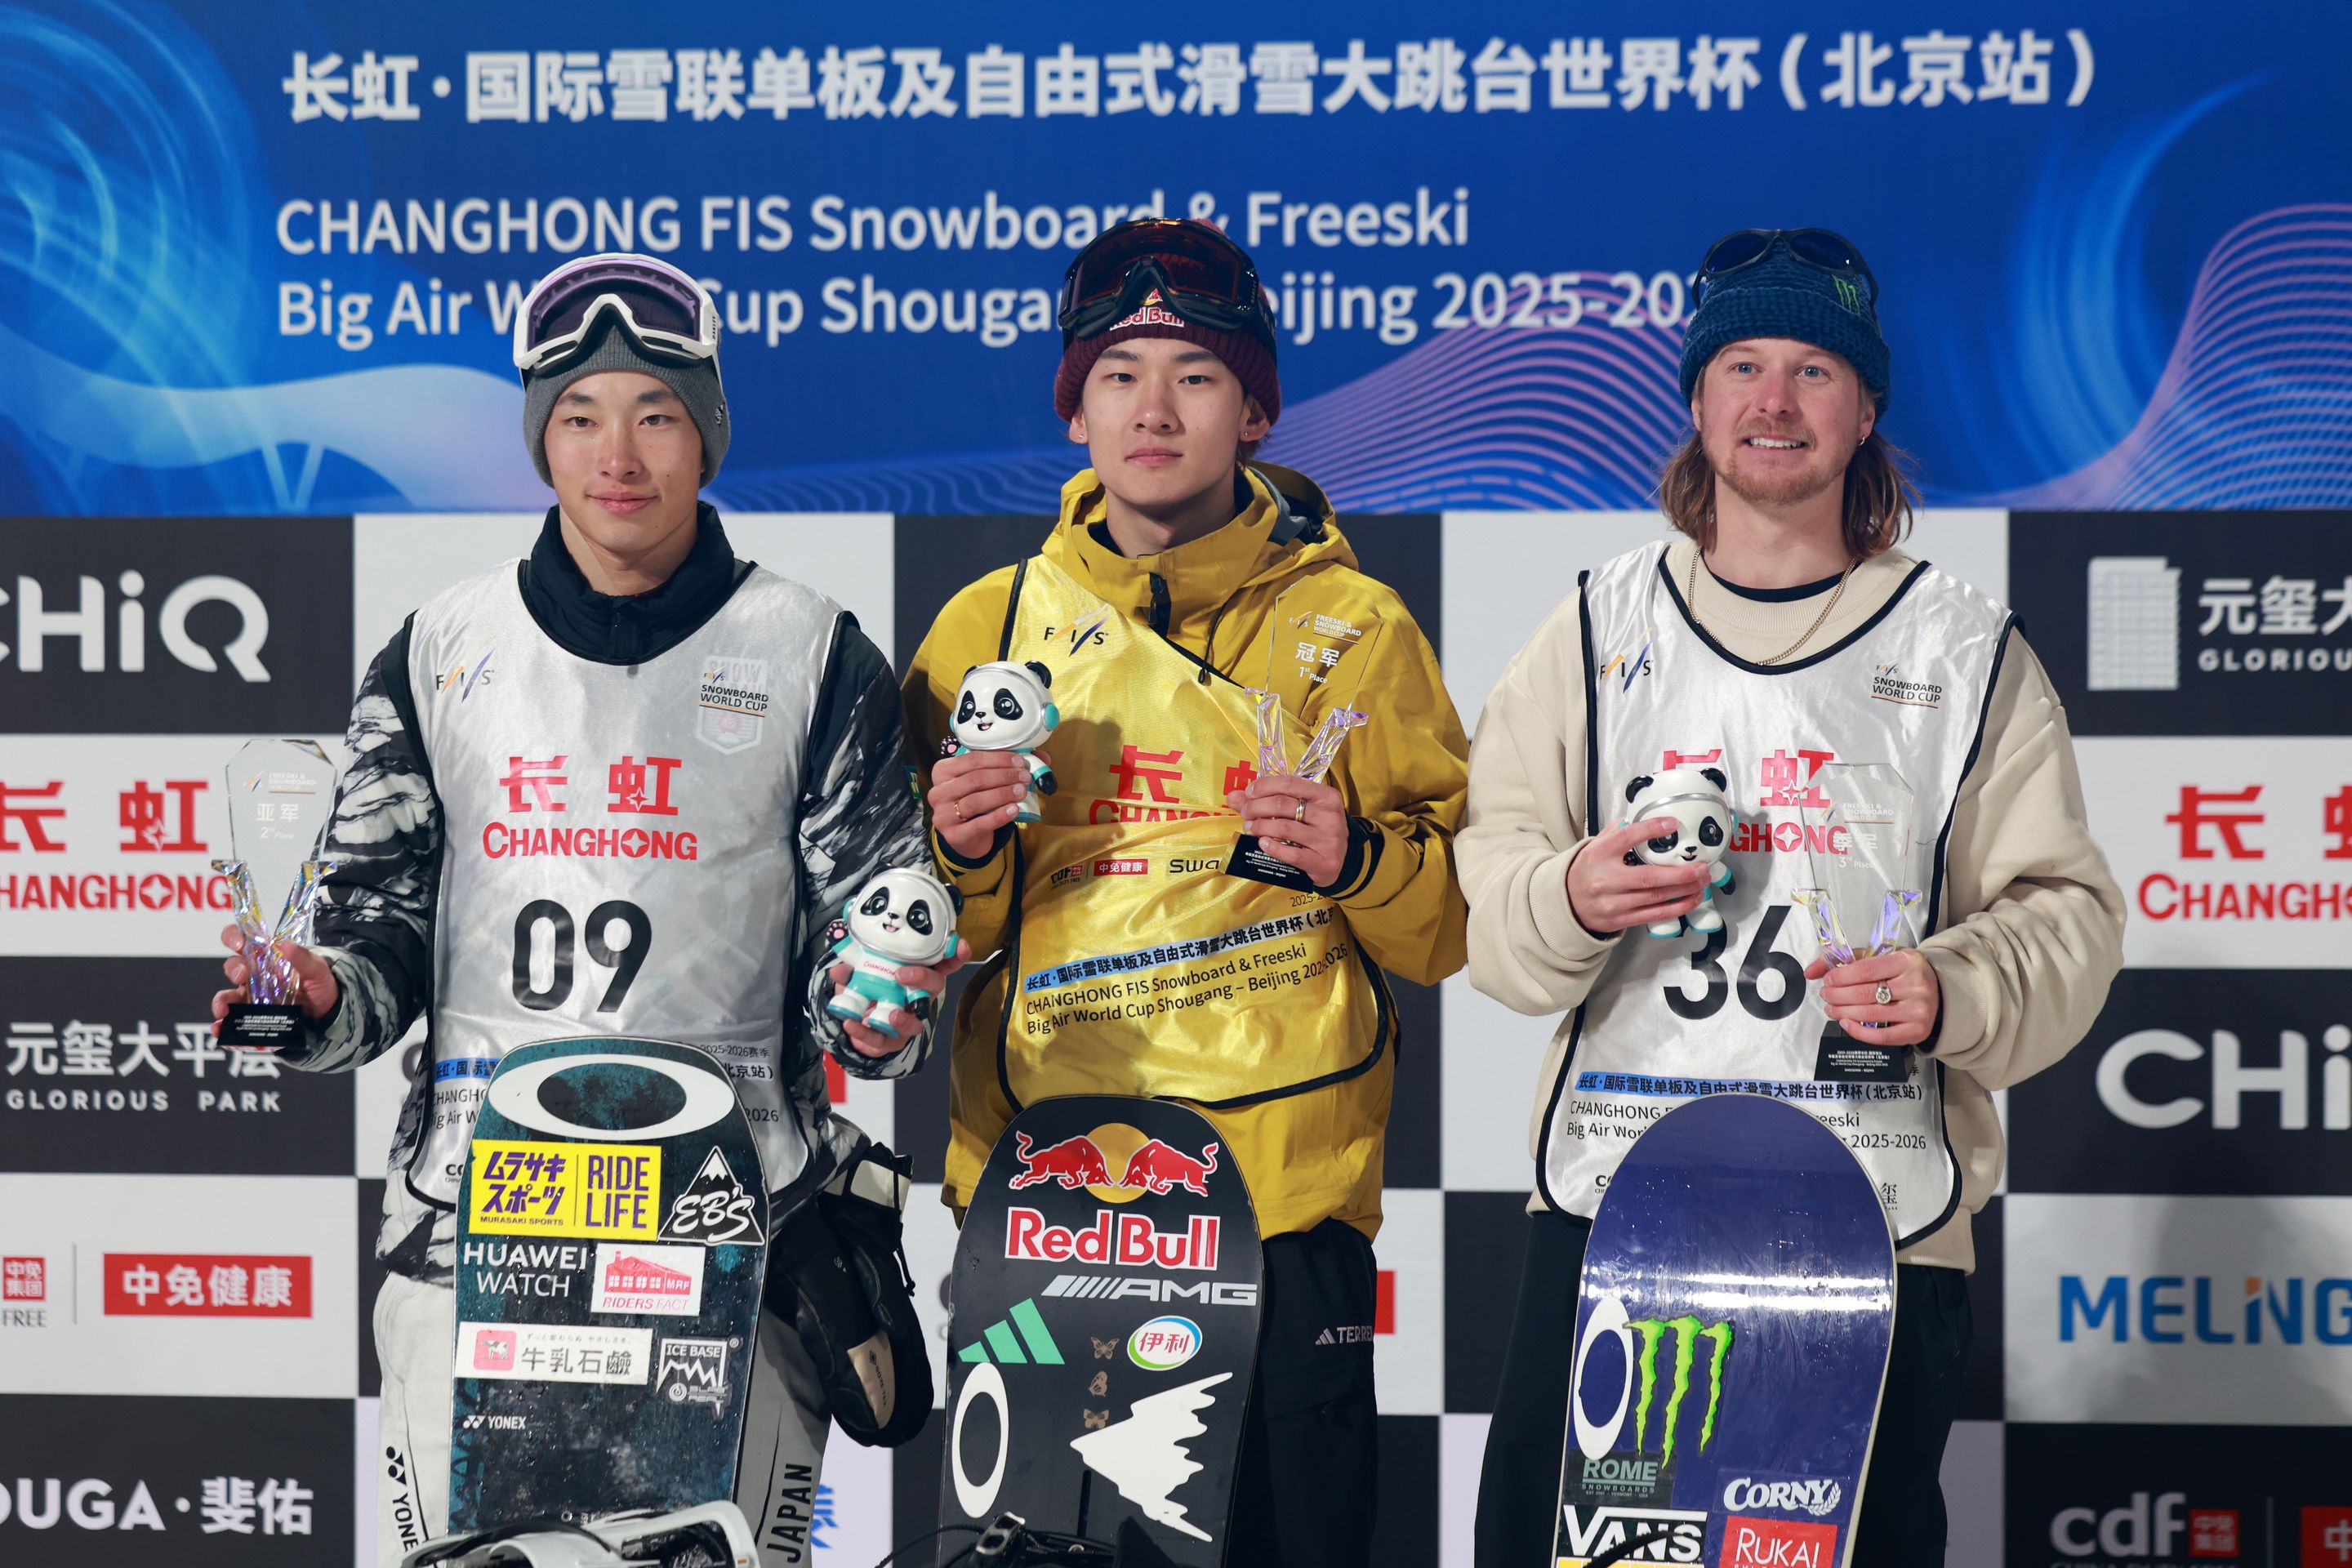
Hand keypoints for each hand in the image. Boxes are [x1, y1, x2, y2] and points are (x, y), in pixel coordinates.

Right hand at [210, 922, 339, 1039]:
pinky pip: (232, 1023)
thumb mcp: (317, 969)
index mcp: (266, 958)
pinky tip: (223, 1032)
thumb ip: (303, 958)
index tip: (239, 943)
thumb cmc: (319, 985)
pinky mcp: (251, 1018)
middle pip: (233, 967)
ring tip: (222, 1010)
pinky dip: (224, 1028)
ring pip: (227, 997)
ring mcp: (251, 998)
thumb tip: (286, 944)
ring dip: (221, 1001)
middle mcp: (254, 976)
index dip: (234, 937)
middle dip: (233, 969)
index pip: (243, 941)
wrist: (327, 1012)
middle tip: (242, 975)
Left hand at [829, 936, 971, 1058]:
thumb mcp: (858, 974)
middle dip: (923, 979)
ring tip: (890, 1016)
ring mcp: (907, 1021)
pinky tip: (851, 1024)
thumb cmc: (868, 990)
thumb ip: (851, 969)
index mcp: (917, 976)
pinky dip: (865, 1034)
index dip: (956, 956)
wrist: (856, 1023)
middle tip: (902, 974)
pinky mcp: (890, 1041)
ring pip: (916, 1023)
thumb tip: (839, 970)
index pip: (943, 964)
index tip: (961, 947)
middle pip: (934, 988)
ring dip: (904, 1020)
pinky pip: (882, 1041)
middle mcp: (918, 998)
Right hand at [929, 750, 1041, 860]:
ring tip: (1022, 791)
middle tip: (1025, 777)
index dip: (998, 759)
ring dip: (1002, 794)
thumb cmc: (976, 802)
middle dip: (1003, 776)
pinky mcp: (954, 835)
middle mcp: (938, 792)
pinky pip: (979, 824)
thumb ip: (1007, 766)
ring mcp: (943, 815)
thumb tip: (1042, 757)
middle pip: (974, 779)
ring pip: (975, 801)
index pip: (972, 759)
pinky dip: (999, 815)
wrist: (966, 837)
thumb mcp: (985, 782)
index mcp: (942, 771)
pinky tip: (1014, 810)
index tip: (1020, 761)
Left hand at [1224, 773, 1348, 888]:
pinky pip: (1291, 854)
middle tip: (1246, 813)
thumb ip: (1269, 800)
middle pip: (1283, 804)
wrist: (1342, 860)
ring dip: (1260, 827)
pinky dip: (1272, 847)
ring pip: (1284, 828)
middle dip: (1257, 807)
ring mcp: (1328, 839)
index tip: (1249, 793)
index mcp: (1326, 796)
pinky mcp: (1323, 862)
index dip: (1264, 786)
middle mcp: (1330, 815)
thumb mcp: (1302, 810)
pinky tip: (1262, 844)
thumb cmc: (1317, 829)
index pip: (1290, 783)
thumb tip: (1234, 796)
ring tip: (1249, 828)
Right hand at [1565, 818, 1711, 934]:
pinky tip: (1692, 899)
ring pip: (1657, 898)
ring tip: (1703, 881)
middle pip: (1650, 877)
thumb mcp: (1593, 846)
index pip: (1626, 838)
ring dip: (1685, 889)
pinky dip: (1678, 908)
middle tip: (1702, 866)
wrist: (1567, 904)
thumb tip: (1643, 819)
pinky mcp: (1622, 919)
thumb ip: (1616, 832)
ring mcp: (1614, 903)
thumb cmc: (1585, 872)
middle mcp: (1606, 880)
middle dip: (1682, 873)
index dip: (1651, 829)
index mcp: (1598, 855)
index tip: (1672, 823)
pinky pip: (1655, 914)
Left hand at [1805, 947, 1939, 1046]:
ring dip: (1842, 1012)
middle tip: (1826, 995)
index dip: (1840, 976)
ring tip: (1831, 1008)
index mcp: (1907, 961)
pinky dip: (1858, 1032)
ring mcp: (1918, 1010)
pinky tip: (1846, 1023)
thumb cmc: (1904, 973)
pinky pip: (1881, 1037)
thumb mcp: (1882, 958)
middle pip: (1863, 993)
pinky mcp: (1917, 1031)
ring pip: (1869, 1014)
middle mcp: (1916, 985)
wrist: (1939, 992)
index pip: (1865, 969)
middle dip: (1836, 995)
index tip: (1827, 980)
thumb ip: (1847, 960)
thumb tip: (1810, 970)